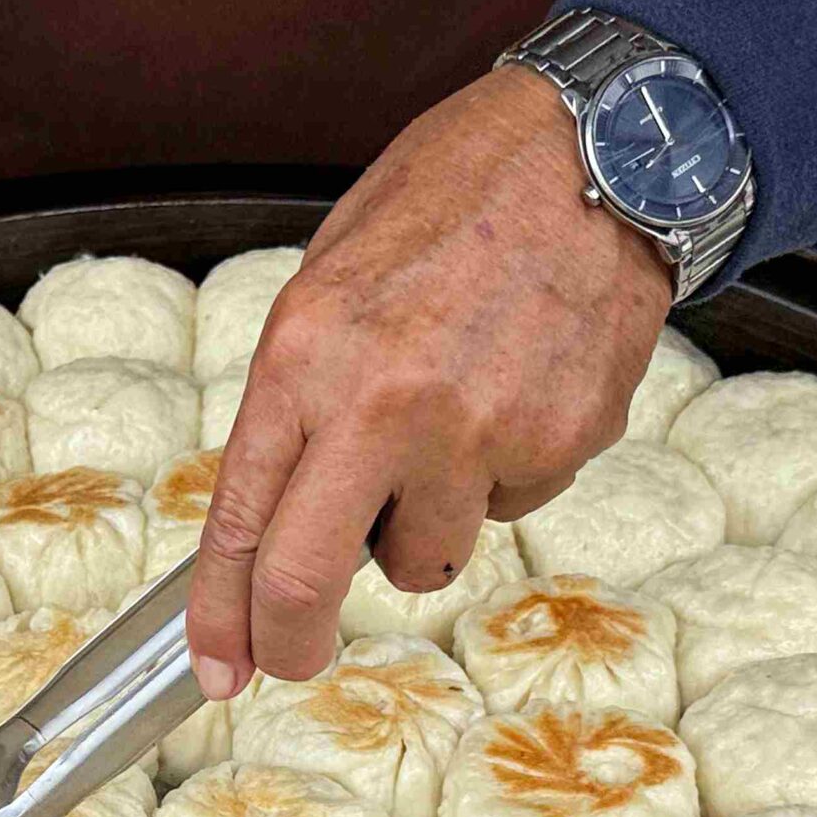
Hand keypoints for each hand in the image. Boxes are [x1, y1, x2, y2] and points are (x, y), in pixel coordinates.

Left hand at [187, 66, 672, 690]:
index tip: (219, 667)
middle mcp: (384, 404)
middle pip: (309, 579)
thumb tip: (273, 518)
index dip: (221, 615)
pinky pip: (507, 507)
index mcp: (306, 355)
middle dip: (290, 639)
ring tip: (444, 428)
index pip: (239, 521)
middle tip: (291, 655)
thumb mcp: (331, 279)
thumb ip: (301, 400)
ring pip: (424, 559)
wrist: (597, 148)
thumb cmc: (454, 200)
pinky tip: (516, 391)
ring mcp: (479, 433)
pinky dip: (500, 475)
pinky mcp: (559, 447)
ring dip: (416, 527)